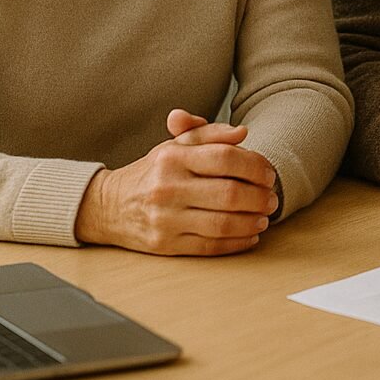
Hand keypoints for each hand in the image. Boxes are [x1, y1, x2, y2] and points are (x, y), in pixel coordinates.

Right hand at [73, 113, 278, 255]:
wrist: (107, 206)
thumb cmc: (151, 172)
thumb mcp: (173, 145)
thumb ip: (208, 134)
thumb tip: (243, 133)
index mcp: (172, 157)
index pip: (225, 158)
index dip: (255, 165)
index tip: (268, 173)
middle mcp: (168, 187)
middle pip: (229, 193)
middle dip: (259, 197)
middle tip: (272, 198)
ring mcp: (165, 219)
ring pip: (223, 223)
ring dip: (252, 221)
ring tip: (264, 217)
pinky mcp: (165, 245)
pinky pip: (210, 246)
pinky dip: (237, 242)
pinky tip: (249, 235)